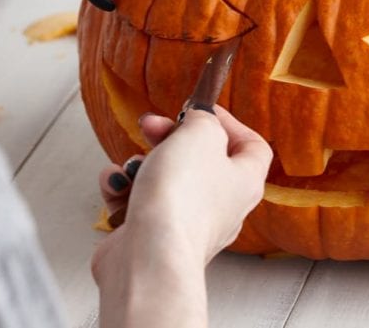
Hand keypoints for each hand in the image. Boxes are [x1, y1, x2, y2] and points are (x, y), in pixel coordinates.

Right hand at [91, 106, 271, 327]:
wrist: (148, 256)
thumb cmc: (182, 198)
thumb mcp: (201, 134)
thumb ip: (204, 119)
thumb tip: (199, 118)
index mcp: (244, 182)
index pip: (252, 147)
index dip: (229, 123)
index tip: (200, 111)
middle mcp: (221, 206)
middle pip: (200, 159)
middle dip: (169, 137)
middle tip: (150, 125)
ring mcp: (186, 224)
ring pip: (163, 179)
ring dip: (141, 163)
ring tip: (132, 166)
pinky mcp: (153, 238)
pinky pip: (138, 202)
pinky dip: (124, 189)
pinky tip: (116, 185)